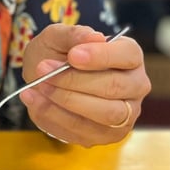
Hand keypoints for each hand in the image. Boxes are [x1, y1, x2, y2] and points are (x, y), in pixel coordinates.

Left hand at [19, 24, 151, 146]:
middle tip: (44, 69)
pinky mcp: (108, 135)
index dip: (101, 56)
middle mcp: (135, 86)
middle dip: (75, 80)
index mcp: (129, 56)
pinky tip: (34, 100)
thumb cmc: (58, 54)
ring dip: (66, 100)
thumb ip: (73, 34)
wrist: (46, 79)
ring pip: (105, 113)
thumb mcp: (58, 37)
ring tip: (38, 86)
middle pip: (114, 87)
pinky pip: (84, 131)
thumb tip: (93, 37)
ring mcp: (126, 114)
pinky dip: (55, 116)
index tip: (72, 55)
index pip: (127, 55)